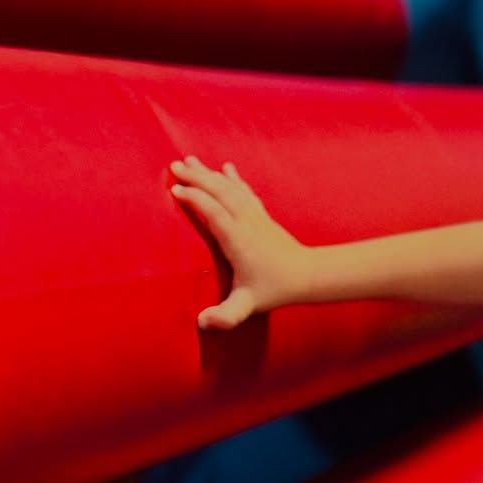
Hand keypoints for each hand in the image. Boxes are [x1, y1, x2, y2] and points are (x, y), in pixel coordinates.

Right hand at [170, 155, 310, 328]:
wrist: (308, 276)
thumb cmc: (275, 290)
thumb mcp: (248, 305)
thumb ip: (226, 315)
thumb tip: (202, 323)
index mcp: (238, 240)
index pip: (214, 213)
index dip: (195, 200)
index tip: (175, 189)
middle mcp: (247, 223)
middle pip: (220, 193)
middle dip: (197, 178)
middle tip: (173, 165)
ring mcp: (256, 217)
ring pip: (230, 189)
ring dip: (209, 174)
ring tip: (189, 160)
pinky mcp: (263, 216)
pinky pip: (246, 192)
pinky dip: (234, 179)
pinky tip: (227, 167)